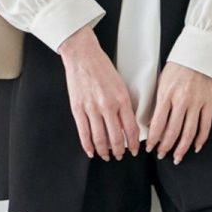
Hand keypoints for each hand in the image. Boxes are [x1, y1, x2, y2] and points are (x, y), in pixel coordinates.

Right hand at [57, 25, 139, 159]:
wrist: (82, 55)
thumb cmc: (103, 67)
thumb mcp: (121, 85)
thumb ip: (124, 105)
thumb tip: (127, 125)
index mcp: (121, 99)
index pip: (131, 129)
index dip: (133, 144)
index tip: (134, 150)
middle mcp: (107, 106)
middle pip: (116, 138)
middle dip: (119, 151)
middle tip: (120, 155)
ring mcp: (91, 108)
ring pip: (99, 139)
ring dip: (104, 151)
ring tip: (106, 156)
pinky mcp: (77, 109)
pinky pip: (83, 133)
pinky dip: (88, 146)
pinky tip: (91, 151)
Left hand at [145, 61, 211, 163]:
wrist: (199, 55)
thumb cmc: (177, 68)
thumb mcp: (162, 82)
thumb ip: (158, 102)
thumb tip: (151, 123)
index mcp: (167, 94)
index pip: (158, 123)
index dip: (153, 139)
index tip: (149, 148)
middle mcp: (182, 100)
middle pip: (173, 131)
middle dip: (165, 146)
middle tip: (161, 154)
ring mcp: (197, 103)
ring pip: (189, 132)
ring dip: (182, 148)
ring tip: (177, 157)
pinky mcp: (208, 103)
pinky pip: (205, 126)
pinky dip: (201, 139)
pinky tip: (195, 147)